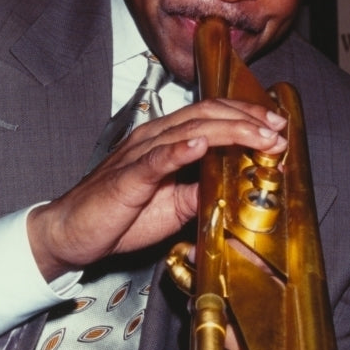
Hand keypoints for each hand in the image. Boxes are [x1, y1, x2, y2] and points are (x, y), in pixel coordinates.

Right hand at [27, 99, 286, 281]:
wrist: (71, 234)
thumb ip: (201, 191)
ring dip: (228, 131)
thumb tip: (235, 187)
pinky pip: (155, 160)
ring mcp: (138, 156)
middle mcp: (152, 139)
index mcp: (164, 141)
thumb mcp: (173, 205)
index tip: (276, 127)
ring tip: (257, 135)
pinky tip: (201, 146)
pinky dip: (180, 151)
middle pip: (206, 115)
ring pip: (189, 131)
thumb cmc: (118, 216)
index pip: (211, 116)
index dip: (245, 117)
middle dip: (247, 120)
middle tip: (277, 129)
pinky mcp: (126, 178)